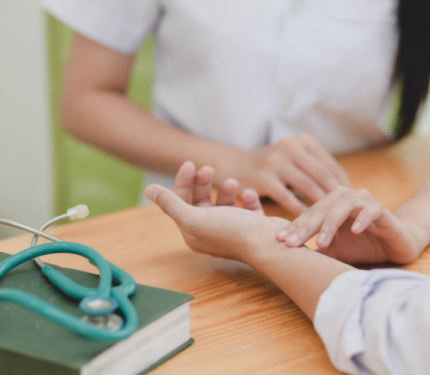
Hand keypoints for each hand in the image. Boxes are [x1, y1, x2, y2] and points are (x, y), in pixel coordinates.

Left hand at [145, 162, 290, 263]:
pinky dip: (247, 198)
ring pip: (224, 203)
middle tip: (208, 168)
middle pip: (201, 201)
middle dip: (203, 183)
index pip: (181, 203)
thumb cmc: (232, 232)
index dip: (182, 182)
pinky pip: (246, 207)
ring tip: (233, 183)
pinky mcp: (252, 227)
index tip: (190, 164)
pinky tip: (250, 194)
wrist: (271, 245)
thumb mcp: (194, 217)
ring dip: (226, 190)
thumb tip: (149, 190)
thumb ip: (171, 204)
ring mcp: (233, 230)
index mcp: (194, 233)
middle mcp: (211, 233)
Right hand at [217, 134, 350, 215]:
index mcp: (302, 141)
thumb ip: (314, 167)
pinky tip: (308, 222)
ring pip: (307, 186)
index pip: (330, 164)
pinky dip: (300, 211)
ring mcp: (275, 161)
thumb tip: (345, 189)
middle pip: (322, 174)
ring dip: (321, 205)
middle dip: (337, 196)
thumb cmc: (271, 166)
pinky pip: (288, 197)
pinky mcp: (263, 177)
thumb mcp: (293, 157)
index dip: (344, 184)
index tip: (353, 201)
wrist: (235, 165)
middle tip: (347, 214)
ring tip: (332, 220)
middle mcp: (290, 146)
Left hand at [276, 186, 423, 263]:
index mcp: (330, 204)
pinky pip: (370, 210)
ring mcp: (363, 201)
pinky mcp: (382, 209)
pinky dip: (362, 219)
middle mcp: (344, 197)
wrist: (394, 244)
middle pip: (321, 211)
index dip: (294, 227)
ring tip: (320, 242)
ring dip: (330, 225)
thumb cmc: (360, 245)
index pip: (308, 215)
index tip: (279, 240)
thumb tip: (288, 262)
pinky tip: (354, 231)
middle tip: (292, 243)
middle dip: (305, 228)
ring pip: (342, 207)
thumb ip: (315, 252)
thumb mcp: (334, 250)